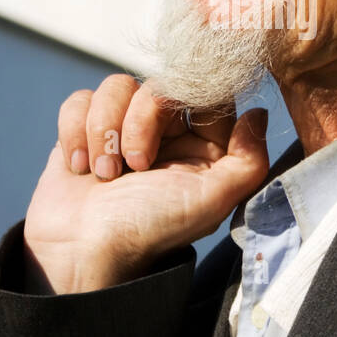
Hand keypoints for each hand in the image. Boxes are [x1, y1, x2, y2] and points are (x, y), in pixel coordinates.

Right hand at [22, 75, 268, 293]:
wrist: (82, 251)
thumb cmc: (149, 229)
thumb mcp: (210, 201)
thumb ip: (247, 160)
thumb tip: (260, 112)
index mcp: (203, 147)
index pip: (206, 92)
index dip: (190, 98)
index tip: (176, 128)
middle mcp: (165, 134)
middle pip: (158, 85)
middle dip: (141, 121)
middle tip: (136, 165)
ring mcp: (121, 130)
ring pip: (116, 87)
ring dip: (105, 130)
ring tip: (104, 174)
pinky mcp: (82, 131)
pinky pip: (81, 100)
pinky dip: (75, 131)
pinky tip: (79, 167)